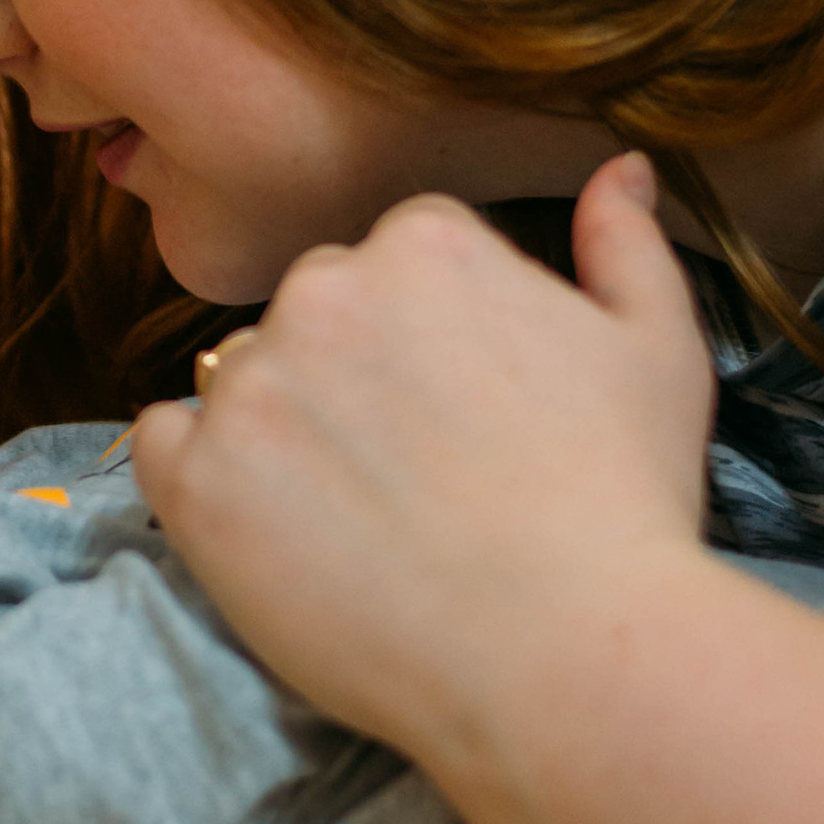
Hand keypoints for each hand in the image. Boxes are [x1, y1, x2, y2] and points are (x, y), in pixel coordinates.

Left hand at [130, 154, 716, 772]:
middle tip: (418, 468)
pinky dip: (205, 476)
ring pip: (246, 375)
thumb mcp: (659, 351)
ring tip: (362, 513)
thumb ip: (625, 242)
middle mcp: (322, 293)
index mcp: (426, 245)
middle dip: (356, 371)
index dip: (438, 335)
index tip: (467, 407)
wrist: (564, 656)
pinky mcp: (196, 483)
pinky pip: (165, 443)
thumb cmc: (622, 505)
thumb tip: (618, 167)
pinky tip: (277, 528)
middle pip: (319, 307)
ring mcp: (250, 388)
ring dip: (286, 424)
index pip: (402, 256)